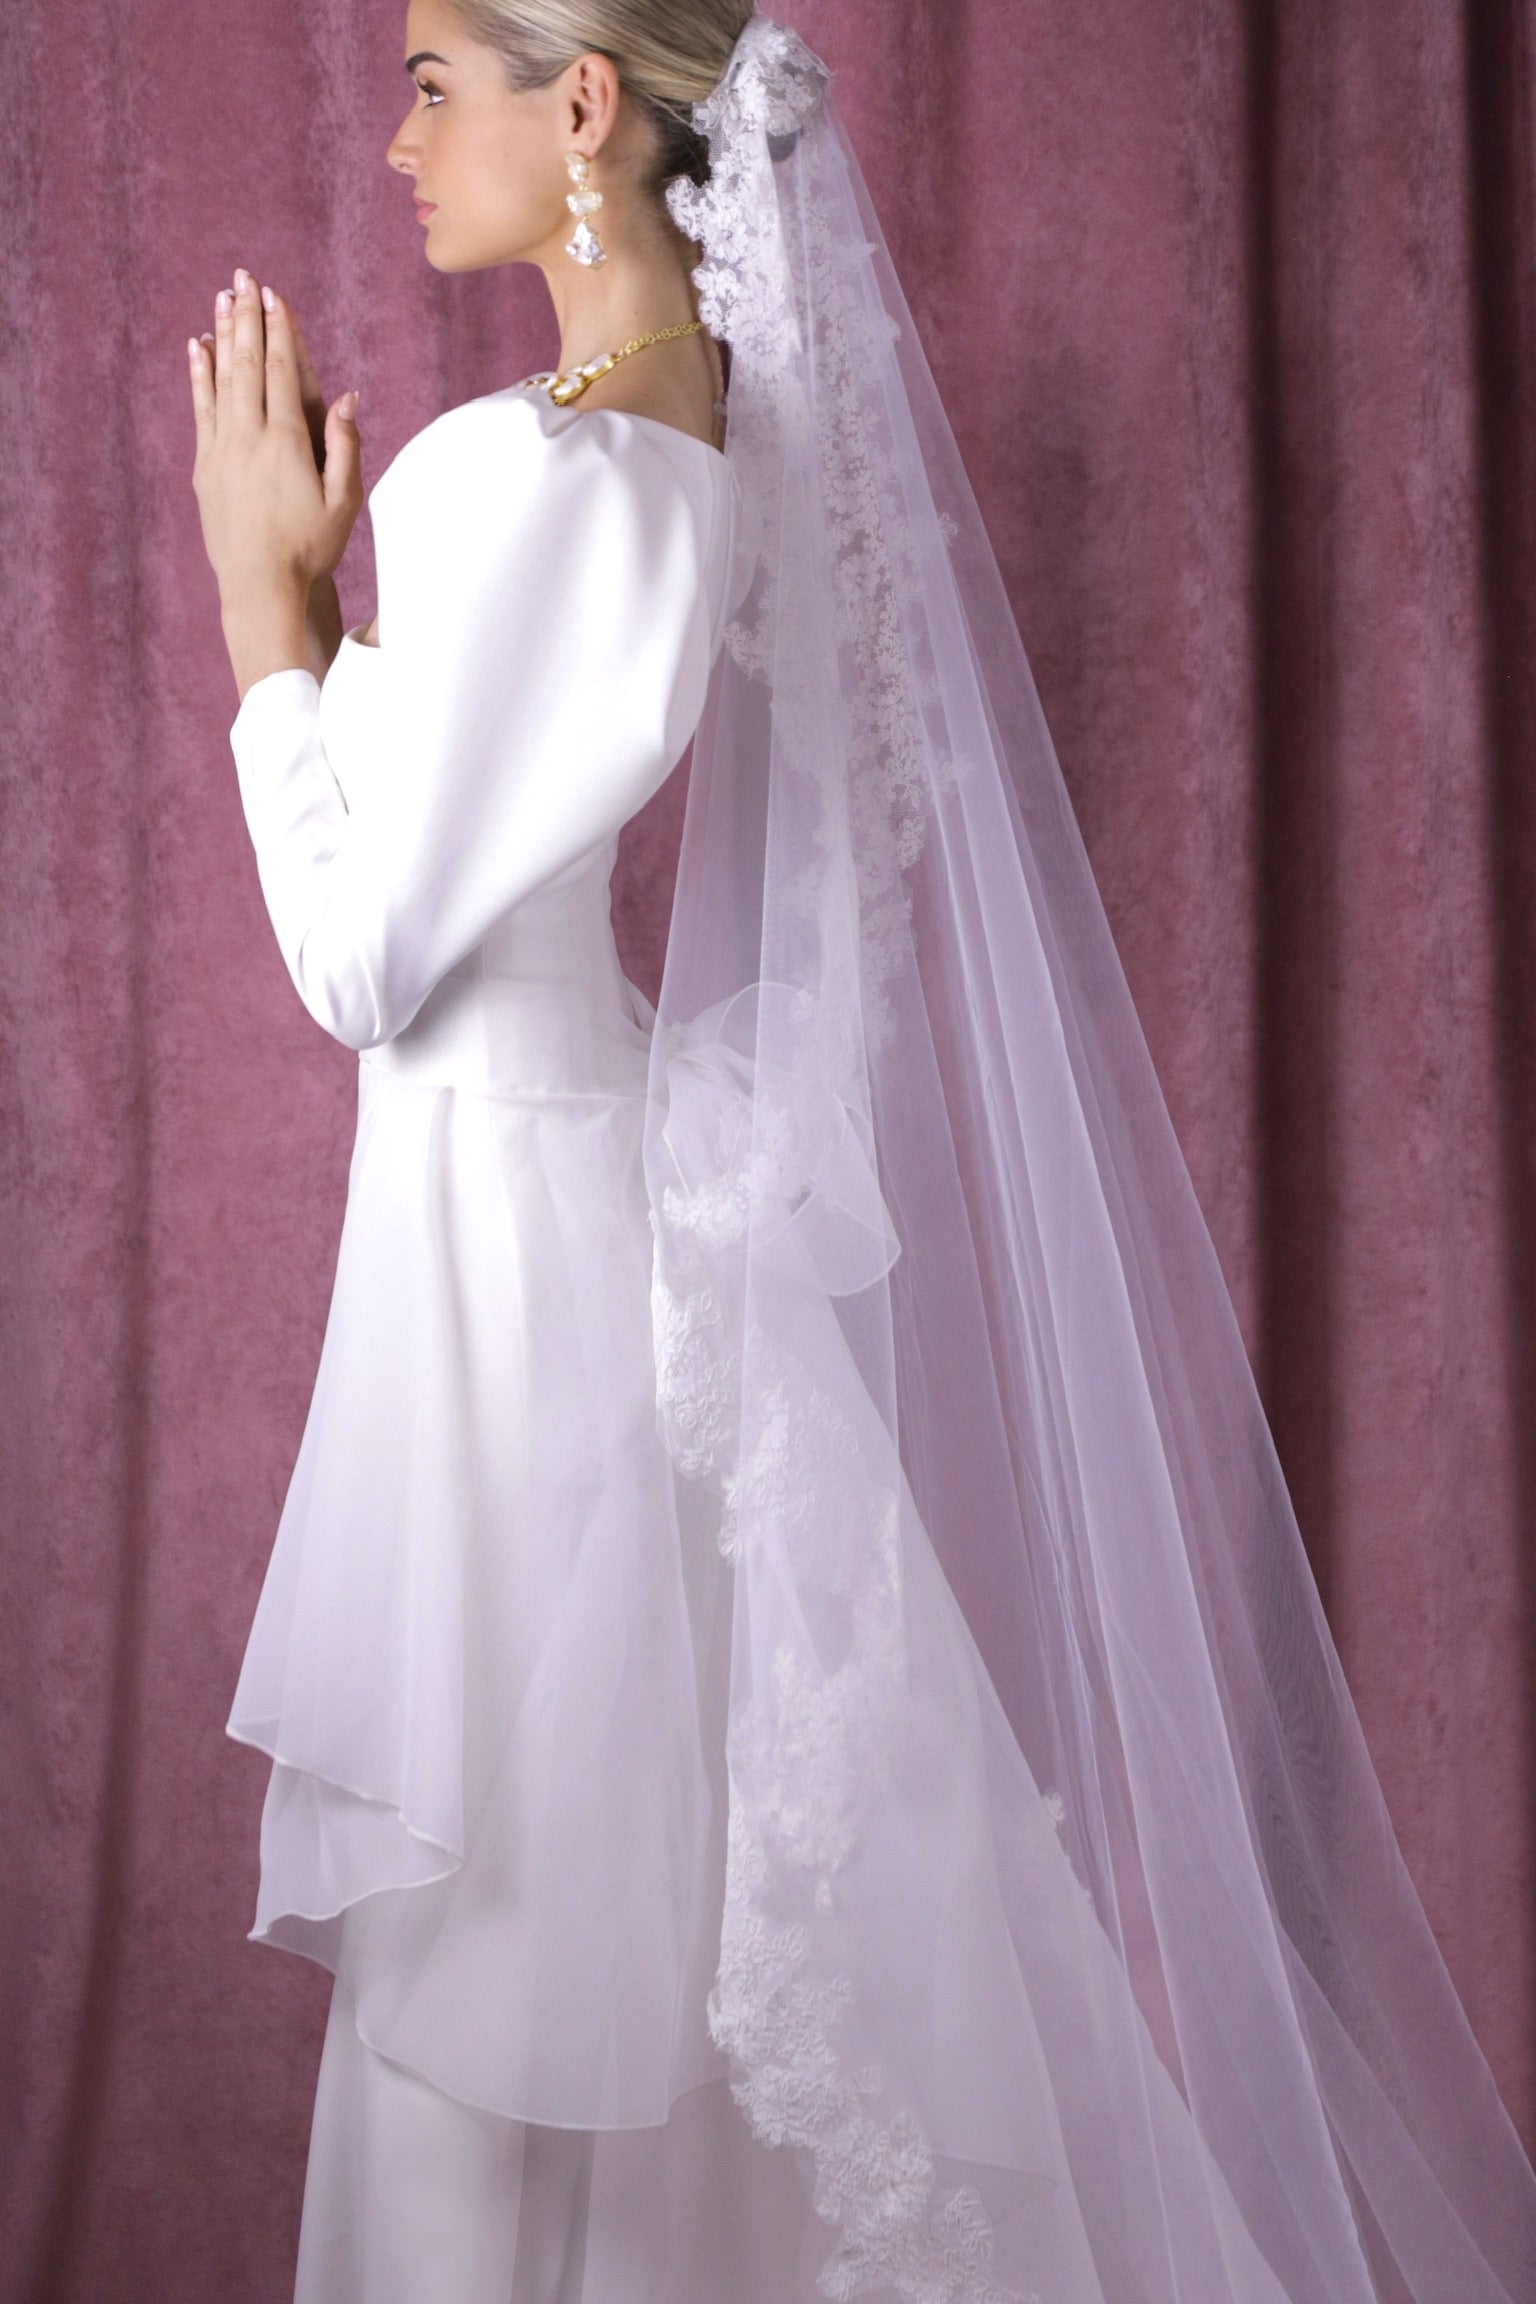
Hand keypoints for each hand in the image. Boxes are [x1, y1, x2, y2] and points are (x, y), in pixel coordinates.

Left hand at [188, 267, 361, 612]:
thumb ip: (346, 447)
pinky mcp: (206, 467)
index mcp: (288, 442)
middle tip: (245, 278)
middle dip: (248, 318)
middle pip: (249, 364)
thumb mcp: (344, 502)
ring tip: (222, 299)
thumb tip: (347, 397)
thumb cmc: (311, 548)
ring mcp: (222, 449)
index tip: (275, 296)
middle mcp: (250, 437)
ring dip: (224, 335)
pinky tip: (197, 347)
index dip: (280, 330)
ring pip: (222, 379)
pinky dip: (199, 375)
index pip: (284, 372)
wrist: (261, 586)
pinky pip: (201, 408)